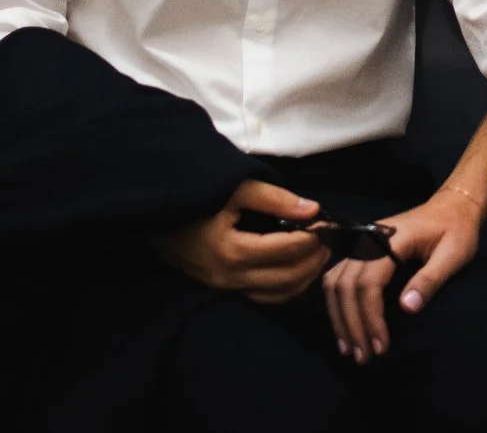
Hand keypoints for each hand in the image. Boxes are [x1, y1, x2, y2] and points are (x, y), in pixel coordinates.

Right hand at [152, 177, 330, 302]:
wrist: (156, 217)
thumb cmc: (197, 197)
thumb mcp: (235, 188)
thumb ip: (275, 198)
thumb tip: (314, 209)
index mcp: (232, 251)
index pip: (287, 249)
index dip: (313, 236)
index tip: (327, 222)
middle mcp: (230, 277)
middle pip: (288, 277)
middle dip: (314, 259)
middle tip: (329, 239)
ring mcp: (225, 288)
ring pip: (278, 294)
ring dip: (304, 277)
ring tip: (318, 253)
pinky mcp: (222, 290)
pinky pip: (263, 298)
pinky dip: (286, 287)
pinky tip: (296, 269)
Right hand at [322, 185, 483, 363]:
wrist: (453, 206)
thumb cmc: (457, 230)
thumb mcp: (454, 254)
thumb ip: (430, 278)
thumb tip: (407, 308)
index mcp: (393, 238)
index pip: (369, 281)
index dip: (371, 316)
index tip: (381, 346)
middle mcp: (370, 238)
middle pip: (346, 285)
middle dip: (352, 324)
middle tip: (363, 357)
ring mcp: (363, 242)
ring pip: (335, 282)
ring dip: (339, 317)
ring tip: (349, 349)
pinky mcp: (362, 250)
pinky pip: (339, 277)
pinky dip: (337, 303)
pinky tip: (344, 325)